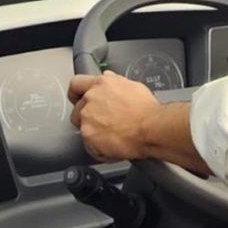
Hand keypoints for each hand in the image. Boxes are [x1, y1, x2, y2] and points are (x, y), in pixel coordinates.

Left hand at [68, 70, 184, 164]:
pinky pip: (90, 146)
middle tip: (105, 124)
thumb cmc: (147, 109)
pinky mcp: (88, 136)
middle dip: (88, 118)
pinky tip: (114, 146)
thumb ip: (114, 81)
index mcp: (100, 85)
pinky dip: (100, 149)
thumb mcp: (132, 86)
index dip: (76, 94)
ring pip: (84, 129)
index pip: (76, 84)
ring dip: (95, 134)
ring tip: (114, 137)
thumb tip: (108, 78)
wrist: (152, 128)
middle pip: (77, 110)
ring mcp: (87, 119)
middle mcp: (90, 100)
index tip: (77, 99)